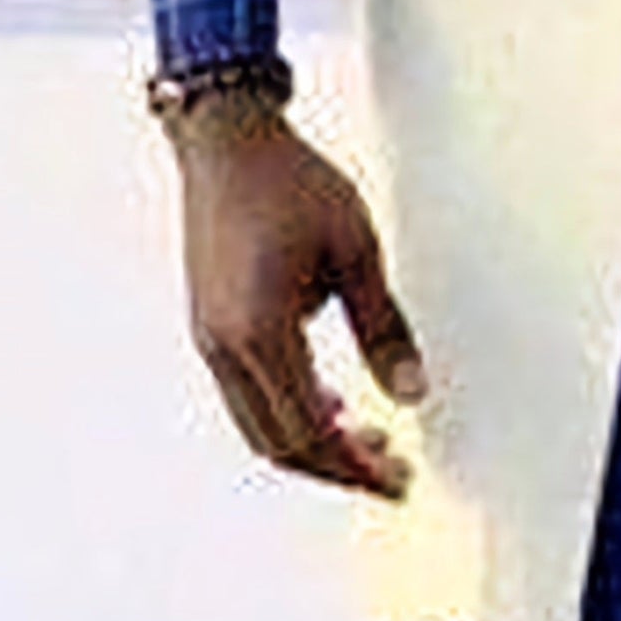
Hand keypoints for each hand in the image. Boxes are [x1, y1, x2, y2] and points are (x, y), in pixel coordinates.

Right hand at [165, 90, 427, 498]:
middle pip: (278, 444)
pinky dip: (287, 411)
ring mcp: (209, 339)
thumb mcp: (356, 250)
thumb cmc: (293, 183)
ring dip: (311, 442)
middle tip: (390, 467)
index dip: (357, 467)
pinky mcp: (208, 326)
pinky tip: (329, 398)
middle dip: (337, 466)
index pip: (310, 434)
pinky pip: (246, 394)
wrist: (228, 142)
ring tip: (365, 437)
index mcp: (261, 334)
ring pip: (257, 425)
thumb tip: (412, 395)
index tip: (398, 479)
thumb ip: (384, 328)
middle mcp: (225, 348)